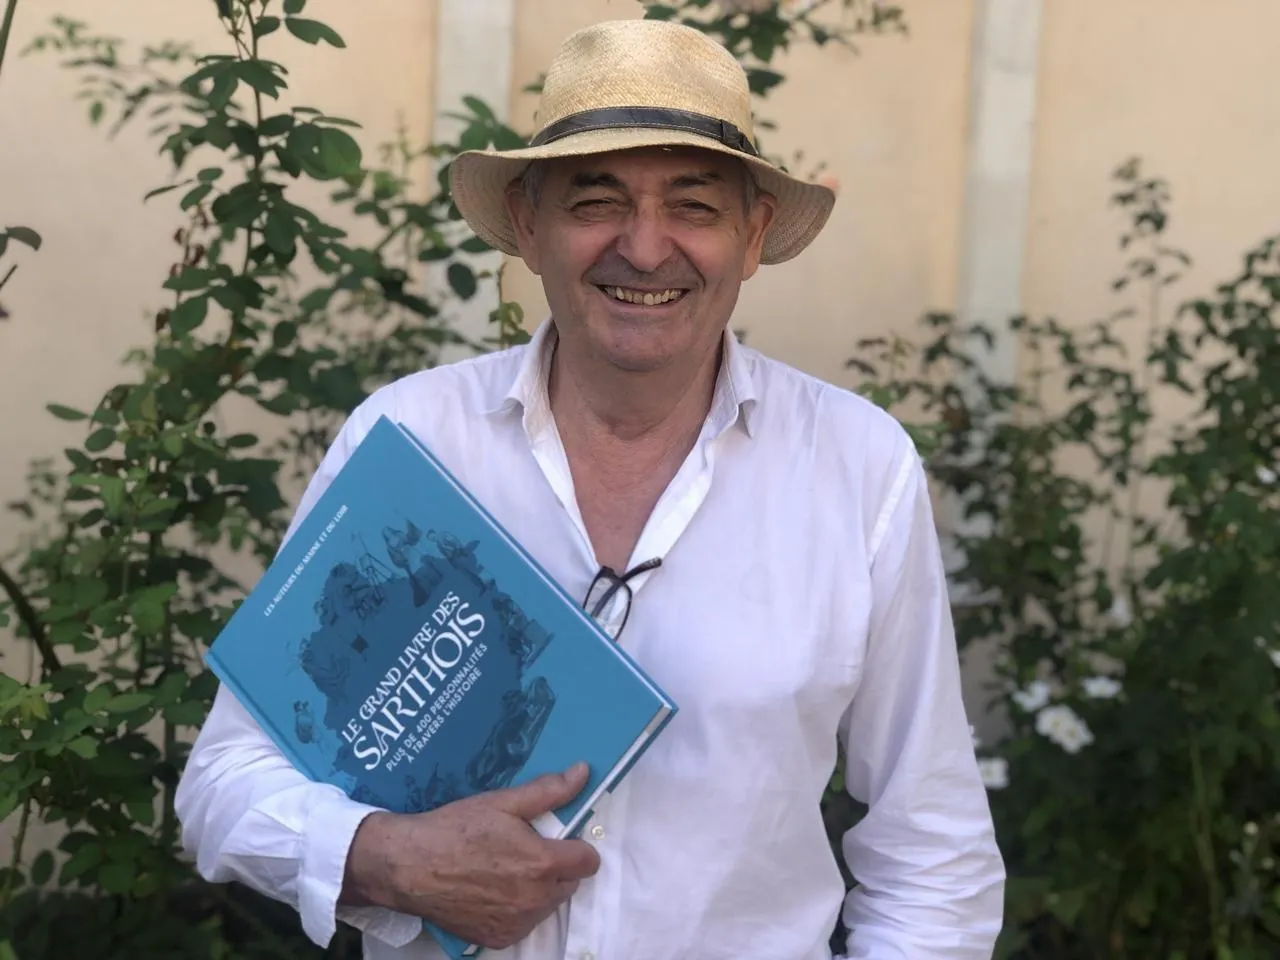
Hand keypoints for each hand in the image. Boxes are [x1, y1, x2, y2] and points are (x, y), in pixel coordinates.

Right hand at [341, 762, 600, 949]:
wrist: (409, 866)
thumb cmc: (456, 829)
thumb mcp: (503, 802)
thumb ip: (548, 791)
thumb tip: (583, 773)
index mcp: (543, 863)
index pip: (588, 861)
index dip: (575, 846)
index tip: (556, 838)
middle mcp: (536, 900)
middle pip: (569, 884)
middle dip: (556, 867)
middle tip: (525, 850)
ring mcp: (517, 924)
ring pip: (548, 905)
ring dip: (538, 889)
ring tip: (505, 869)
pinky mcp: (498, 939)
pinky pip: (524, 924)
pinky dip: (516, 910)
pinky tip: (492, 891)